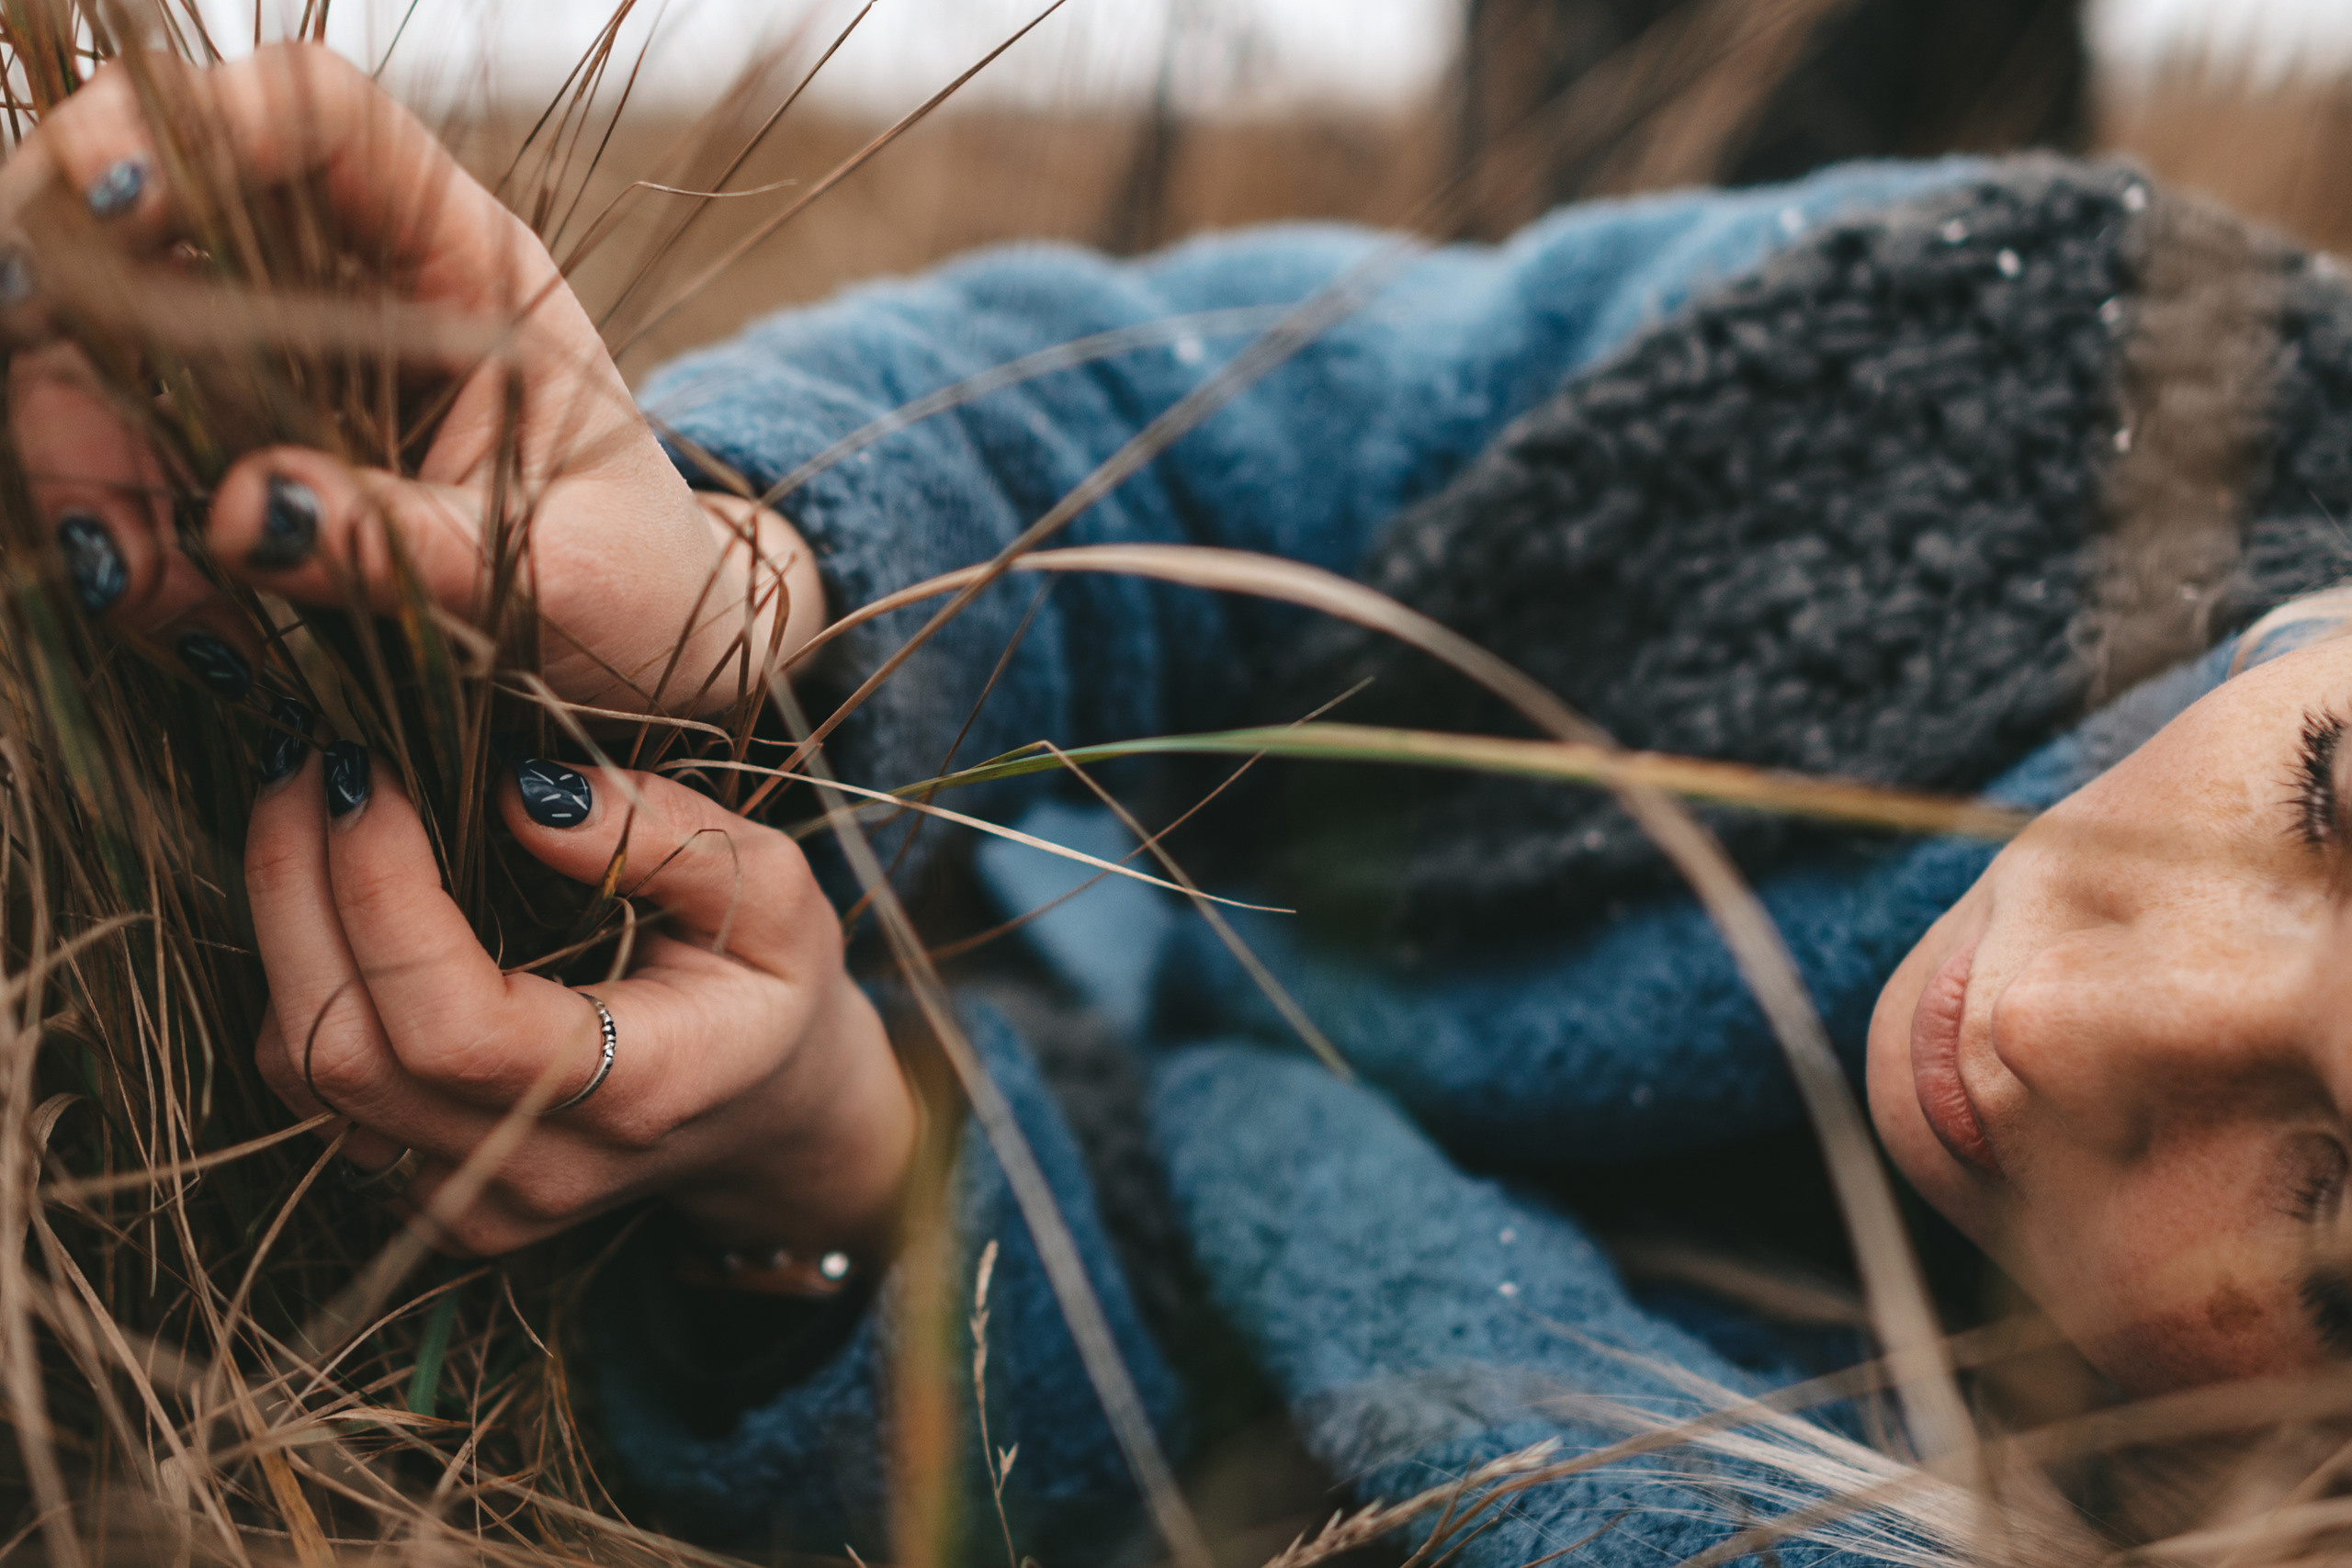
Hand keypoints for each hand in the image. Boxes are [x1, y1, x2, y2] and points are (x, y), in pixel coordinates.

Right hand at [4, 43, 821, 714]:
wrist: (646, 661)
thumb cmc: (637, 594)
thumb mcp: (560, 577)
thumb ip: (409, 544)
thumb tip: (245, 513)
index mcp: (464, 263)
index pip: (313, 112)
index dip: (196, 121)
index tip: (113, 203)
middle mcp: (348, 292)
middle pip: (147, 217)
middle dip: (70, 313)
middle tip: (72, 458)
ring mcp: (275, 372)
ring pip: (97, 350)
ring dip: (80, 467)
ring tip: (151, 598)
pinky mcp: (231, 464)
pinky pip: (115, 465)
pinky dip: (116, 545)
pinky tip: (189, 631)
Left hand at [247, 742, 914, 1258]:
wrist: (769, 1113)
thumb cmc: (769, 988)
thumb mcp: (770, 891)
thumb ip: (664, 838)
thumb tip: (521, 791)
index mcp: (637, 1097)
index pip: (456, 1027)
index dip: (382, 895)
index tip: (367, 773)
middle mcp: (535, 1172)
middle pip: (343, 1054)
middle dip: (297, 888)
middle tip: (308, 760)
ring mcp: (468, 1201)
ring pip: (304, 1073)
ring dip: (281, 924)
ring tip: (307, 804)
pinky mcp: (418, 1190)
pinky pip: (314, 1086)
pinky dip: (300, 973)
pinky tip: (327, 885)